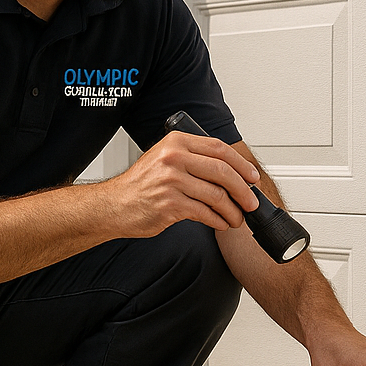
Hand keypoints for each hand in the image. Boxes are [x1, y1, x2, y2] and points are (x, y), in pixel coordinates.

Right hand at [106, 131, 260, 236]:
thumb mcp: (164, 159)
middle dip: (243, 189)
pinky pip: (205, 213)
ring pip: (216, 195)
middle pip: (222, 171)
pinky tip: (221, 223)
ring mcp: (172, 181)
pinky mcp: (170, 205)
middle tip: (251, 201)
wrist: (114, 205)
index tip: (252, 177)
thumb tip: (230, 170)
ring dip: (233, 210)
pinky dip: (218, 220)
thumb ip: (193, 159)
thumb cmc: (141, 185)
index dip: (241, 164)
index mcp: (176, 142)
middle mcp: (174, 158)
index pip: (219, 148)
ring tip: (237, 217)